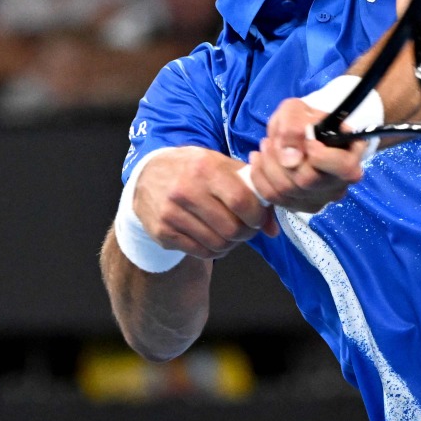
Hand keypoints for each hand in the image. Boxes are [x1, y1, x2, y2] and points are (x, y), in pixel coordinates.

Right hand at [134, 146, 278, 259]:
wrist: (148, 175)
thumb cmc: (194, 169)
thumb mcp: (222, 166)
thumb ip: (252, 191)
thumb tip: (273, 230)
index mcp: (205, 169)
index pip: (242, 202)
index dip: (257, 216)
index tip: (257, 217)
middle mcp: (186, 190)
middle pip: (231, 228)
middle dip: (246, 233)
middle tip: (246, 228)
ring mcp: (171, 213)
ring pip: (218, 244)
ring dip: (231, 244)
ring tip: (229, 233)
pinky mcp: (163, 232)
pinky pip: (201, 253)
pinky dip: (214, 250)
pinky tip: (213, 238)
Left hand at [247, 98, 366, 213]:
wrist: (298, 133)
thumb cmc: (304, 120)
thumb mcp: (297, 110)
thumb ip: (293, 126)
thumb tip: (290, 159)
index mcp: (350, 157)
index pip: (342, 167)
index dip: (320, 155)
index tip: (307, 139)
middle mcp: (339, 184)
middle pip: (307, 180)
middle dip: (282, 156)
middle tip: (273, 139)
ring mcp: (320, 198)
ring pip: (286, 190)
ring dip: (268, 164)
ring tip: (265, 145)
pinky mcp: (300, 206)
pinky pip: (273, 198)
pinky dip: (259, 177)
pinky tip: (258, 160)